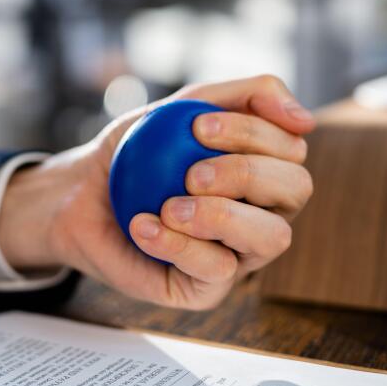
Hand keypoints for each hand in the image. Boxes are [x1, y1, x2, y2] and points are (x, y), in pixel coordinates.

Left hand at [0, 75, 314, 309]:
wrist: (81, 195)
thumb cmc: (137, 152)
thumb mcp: (181, 108)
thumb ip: (244, 97)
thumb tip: (305, 118)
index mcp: (264, 169)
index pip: (292, 147)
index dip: (253, 132)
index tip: (197, 124)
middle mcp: (262, 212)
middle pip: (296, 189)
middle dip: (245, 171)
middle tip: (190, 171)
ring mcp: (239, 253)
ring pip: (273, 237)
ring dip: (223, 214)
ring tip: (172, 206)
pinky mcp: (207, 288)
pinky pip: (217, 270)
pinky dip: (177, 243)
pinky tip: (144, 225)